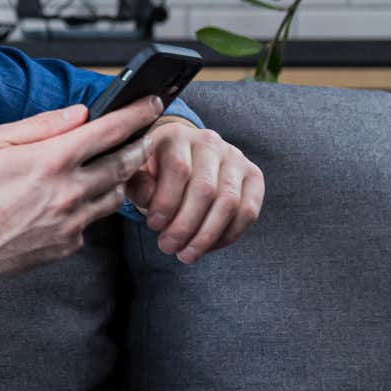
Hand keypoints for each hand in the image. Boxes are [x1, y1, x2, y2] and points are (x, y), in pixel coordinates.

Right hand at [0, 96, 162, 282]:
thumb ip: (41, 125)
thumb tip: (78, 113)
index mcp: (52, 159)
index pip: (110, 130)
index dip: (137, 114)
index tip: (152, 104)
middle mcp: (69, 190)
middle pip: (125, 163)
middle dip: (142, 145)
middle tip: (148, 136)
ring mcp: (73, 220)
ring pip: (116, 195)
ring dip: (121, 178)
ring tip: (112, 168)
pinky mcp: (70, 244)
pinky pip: (92, 221)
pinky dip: (90, 207)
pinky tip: (72, 202)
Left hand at [127, 119, 263, 263]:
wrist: (180, 158)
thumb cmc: (153, 171)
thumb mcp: (136, 173)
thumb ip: (137, 183)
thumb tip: (148, 198)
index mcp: (177, 135)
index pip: (179, 169)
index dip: (166, 202)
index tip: (152, 226)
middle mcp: (210, 142)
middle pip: (205, 189)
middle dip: (185, 225)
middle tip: (168, 248)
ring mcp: (235, 157)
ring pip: (229, 202)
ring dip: (207, 235)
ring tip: (186, 254)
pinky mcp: (253, 176)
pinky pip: (249, 210)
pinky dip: (229, 235)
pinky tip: (208, 247)